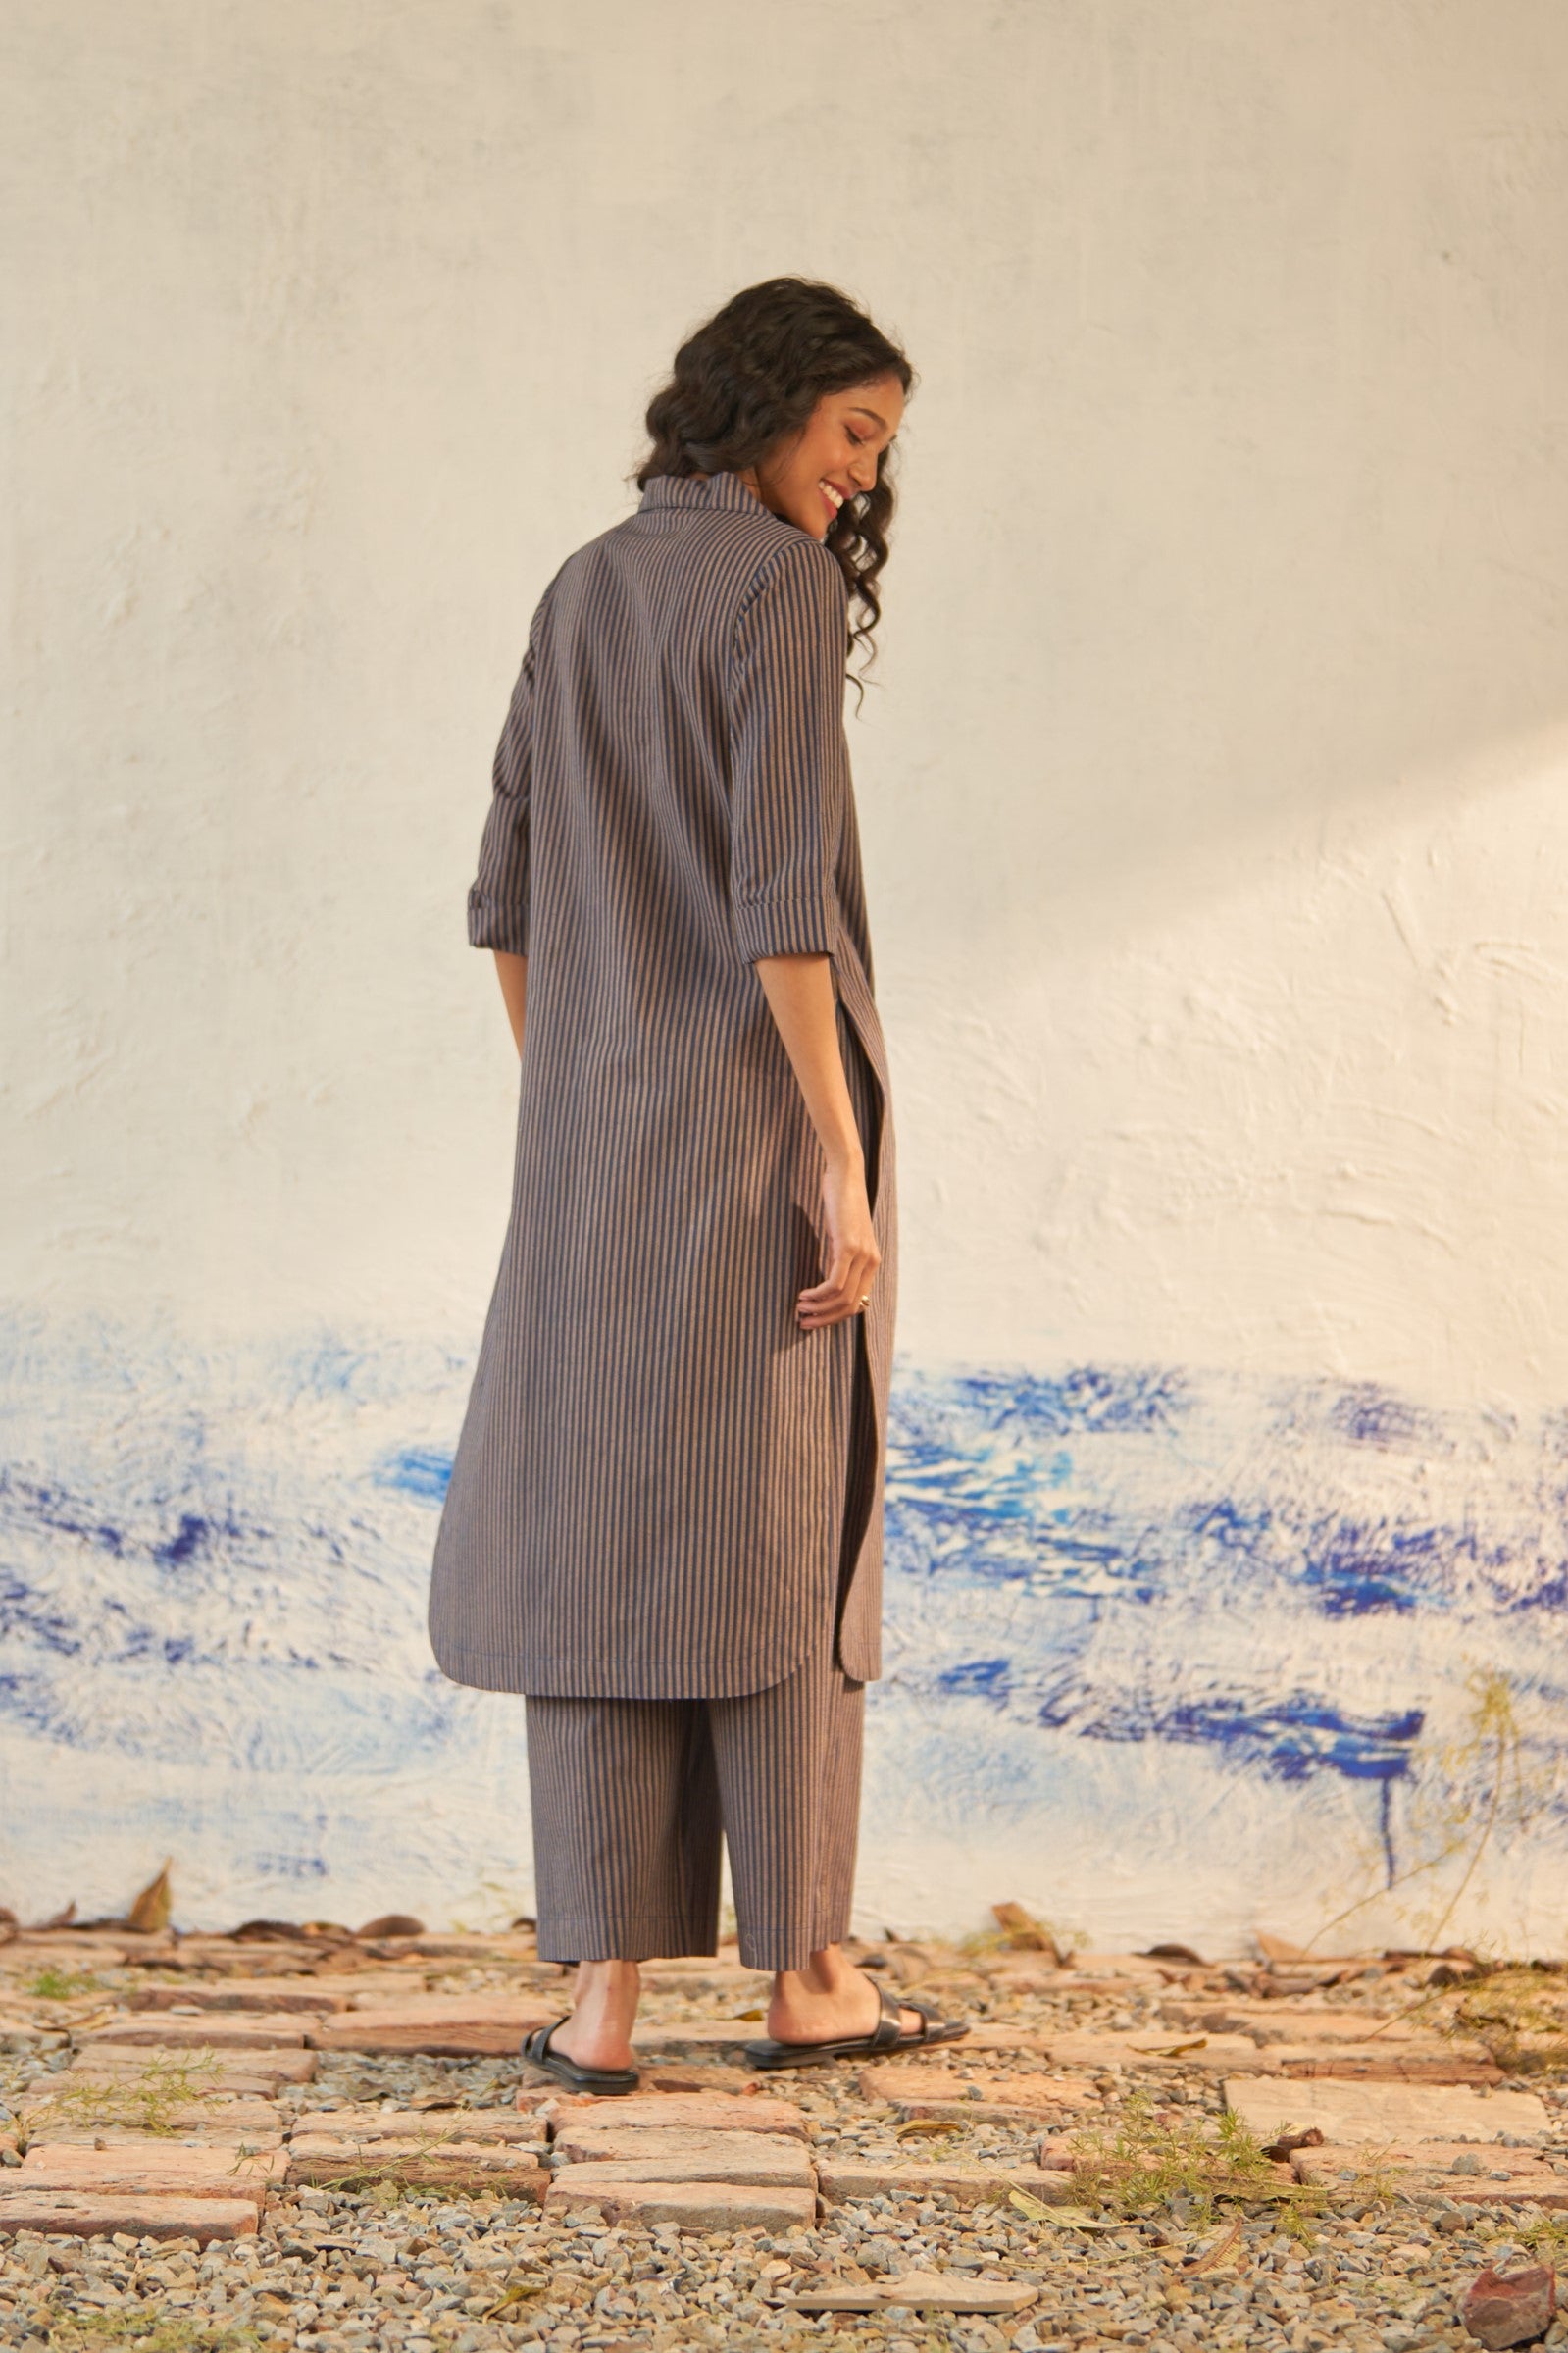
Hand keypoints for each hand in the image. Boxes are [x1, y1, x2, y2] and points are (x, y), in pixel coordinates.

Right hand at [797, 1154, 879, 1329]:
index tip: (814, 1319)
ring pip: (842, 1297)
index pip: (856, 1302)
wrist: (845, 1175)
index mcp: (872, 1262)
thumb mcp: (841, 1236)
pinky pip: (835, 1282)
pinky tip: (804, 1294)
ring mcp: (862, 1255)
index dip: (834, 1316)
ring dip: (819, 1308)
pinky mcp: (849, 1247)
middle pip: (850, 1305)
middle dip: (825, 1319)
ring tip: (800, 1309)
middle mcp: (871, 1261)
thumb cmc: (840, 1203)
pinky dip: (818, 1294)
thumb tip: (827, 1283)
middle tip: (803, 1322)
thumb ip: (839, 1258)